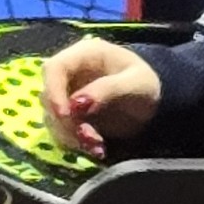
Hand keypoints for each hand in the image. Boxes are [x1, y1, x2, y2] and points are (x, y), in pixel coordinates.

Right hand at [41, 35, 162, 155]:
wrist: (155, 103)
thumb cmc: (147, 84)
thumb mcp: (135, 83)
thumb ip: (107, 89)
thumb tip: (76, 104)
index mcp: (84, 54)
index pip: (54, 68)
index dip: (53, 91)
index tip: (64, 115)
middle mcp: (70, 73)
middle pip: (48, 96)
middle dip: (65, 121)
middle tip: (88, 137)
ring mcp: (67, 96)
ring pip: (52, 118)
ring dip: (70, 136)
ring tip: (98, 146)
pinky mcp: (70, 117)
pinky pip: (62, 132)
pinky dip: (76, 143)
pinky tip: (98, 149)